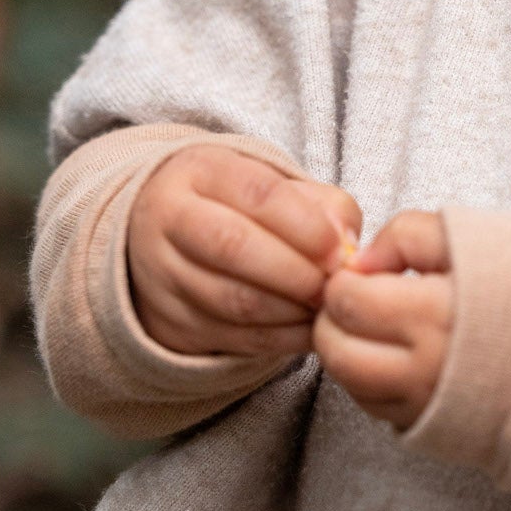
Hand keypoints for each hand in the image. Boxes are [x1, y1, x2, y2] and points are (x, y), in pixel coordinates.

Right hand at [128, 143, 360, 358]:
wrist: (164, 237)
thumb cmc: (239, 207)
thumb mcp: (275, 185)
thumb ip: (323, 204)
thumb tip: (346, 244)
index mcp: (200, 171)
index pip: (258, 193)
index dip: (306, 225)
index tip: (340, 249)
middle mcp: (171, 219)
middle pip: (234, 246)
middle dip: (296, 271)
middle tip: (333, 284)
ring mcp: (164, 275)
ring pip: (232, 299)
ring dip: (291, 310)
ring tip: (325, 306)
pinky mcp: (172, 323)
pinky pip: (234, 338)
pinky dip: (281, 338)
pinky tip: (308, 329)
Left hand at [313, 209, 453, 429]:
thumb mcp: (470, 236)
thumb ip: (406, 234)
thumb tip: (360, 261)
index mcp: (433, 313)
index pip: (347, 300)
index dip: (343, 279)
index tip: (364, 270)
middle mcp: (423, 366)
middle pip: (336, 348)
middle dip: (332, 317)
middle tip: (356, 297)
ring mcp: (424, 402)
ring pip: (348, 382)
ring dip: (344, 349)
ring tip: (373, 324)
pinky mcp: (428, 424)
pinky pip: (371, 407)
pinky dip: (365, 380)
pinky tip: (391, 353)